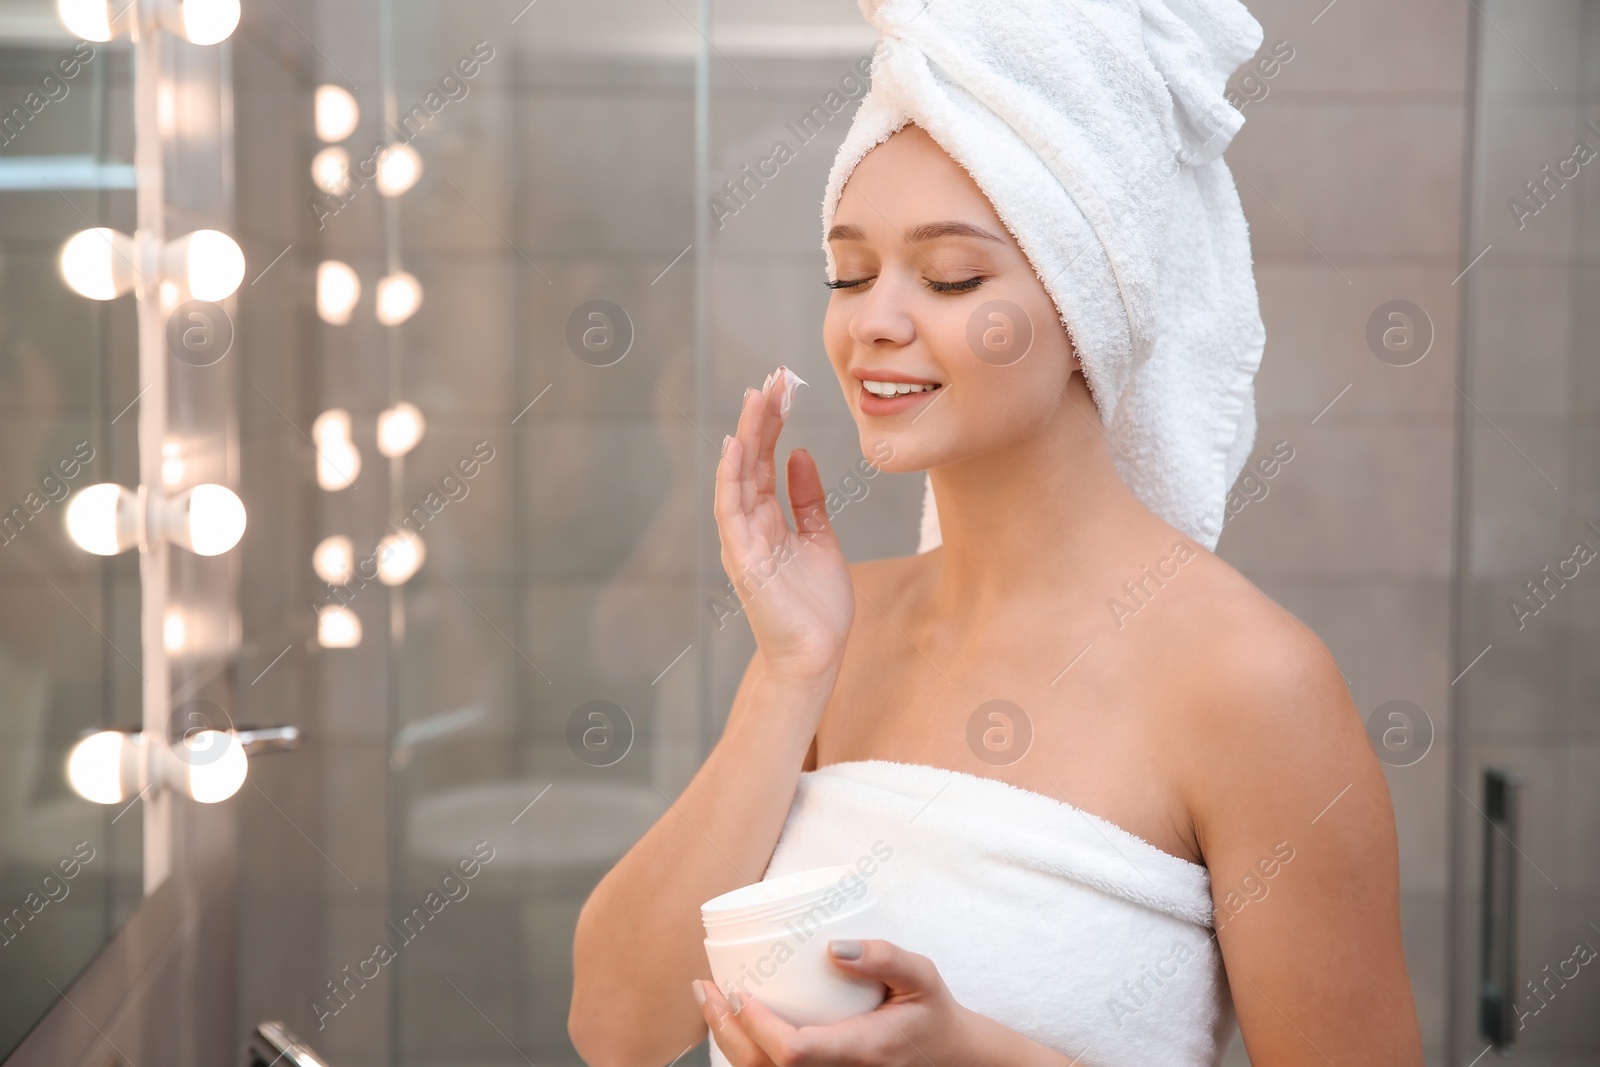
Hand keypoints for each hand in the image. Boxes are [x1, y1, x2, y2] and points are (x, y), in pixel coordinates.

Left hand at [692, 939, 987, 1066]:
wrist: (947, 1058)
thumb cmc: (931, 1015)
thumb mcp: (922, 977)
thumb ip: (886, 958)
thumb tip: (835, 947)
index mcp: (860, 1053)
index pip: (792, 1052)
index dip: (757, 1026)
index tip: (739, 992)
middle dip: (725, 1029)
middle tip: (706, 988)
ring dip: (726, 1041)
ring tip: (711, 1000)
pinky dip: (744, 1052)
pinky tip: (734, 1023)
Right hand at [714, 368, 854, 682]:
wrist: (817, 654)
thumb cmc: (816, 604)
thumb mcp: (819, 539)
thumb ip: (807, 498)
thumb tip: (800, 454)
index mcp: (768, 518)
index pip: (765, 459)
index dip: (772, 422)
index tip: (783, 386)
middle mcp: (750, 525)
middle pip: (750, 461)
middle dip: (759, 419)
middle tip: (771, 379)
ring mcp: (743, 541)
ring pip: (737, 479)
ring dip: (745, 438)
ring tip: (755, 400)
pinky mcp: (744, 561)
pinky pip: (731, 513)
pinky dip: (731, 479)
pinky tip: (737, 448)